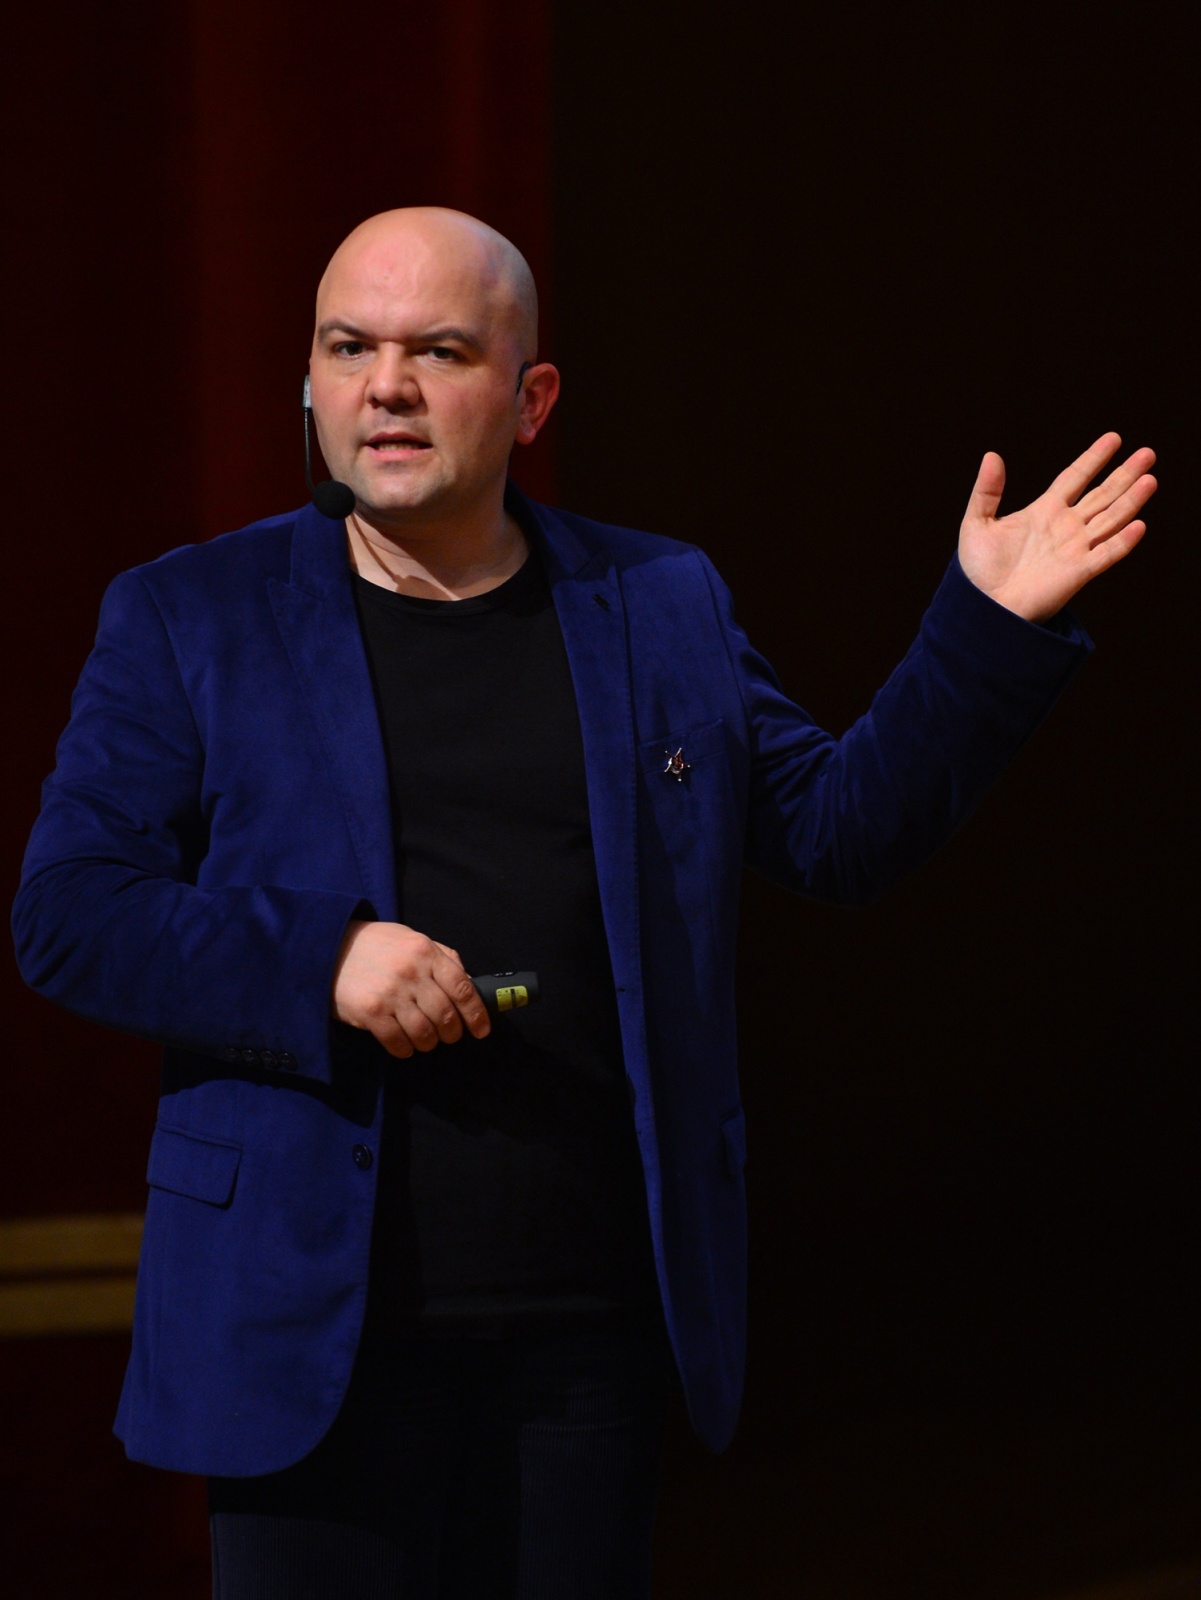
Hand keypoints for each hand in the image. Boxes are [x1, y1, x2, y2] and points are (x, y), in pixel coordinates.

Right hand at [332, 920, 490, 1058]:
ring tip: (425, 1040)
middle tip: (449, 1036)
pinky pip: (398, 1042)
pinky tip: (403, 1045)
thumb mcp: (410, 939)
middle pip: (446, 1015)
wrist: (327, 947)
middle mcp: (411, 971)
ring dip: (429, 1042)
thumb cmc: (375, 945)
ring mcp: (390, 993)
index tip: (481, 1029)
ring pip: (425, 1032)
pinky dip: (405, 1049)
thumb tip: (467, 981)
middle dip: (452, 1032)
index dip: (476, 1013)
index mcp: (425, 951)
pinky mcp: (371, 1012)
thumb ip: (441, 956)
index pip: (462, 987)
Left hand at [957, 432, 1156, 622]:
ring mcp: (1075, 549)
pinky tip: (1139, 525)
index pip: (1075, 478)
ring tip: (1150, 479)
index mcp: (1044, 511)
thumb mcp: (977, 524)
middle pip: (1102, 494)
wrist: (983, 607)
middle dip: (1124, 474)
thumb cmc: (978, 570)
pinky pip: (1106, 554)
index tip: (1114, 438)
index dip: (1094, 458)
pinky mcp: (1079, 572)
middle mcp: (1065, 527)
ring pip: (1111, 519)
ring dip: (1131, 500)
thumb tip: (991, 456)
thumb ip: (986, 491)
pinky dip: (1123, 541)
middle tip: (1147, 454)